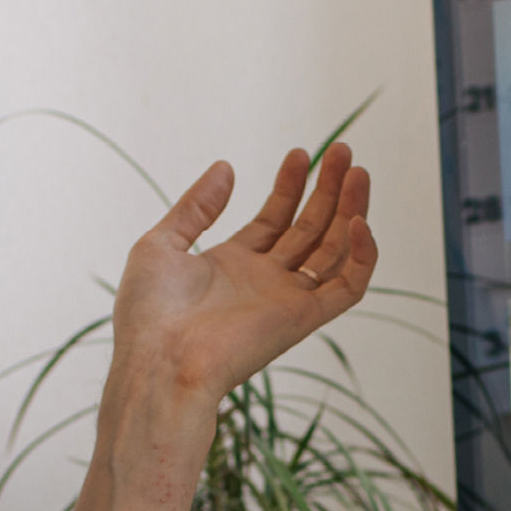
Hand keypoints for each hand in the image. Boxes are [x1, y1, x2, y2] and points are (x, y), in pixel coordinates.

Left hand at [110, 142, 376, 411]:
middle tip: (341, 150)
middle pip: (309, 228)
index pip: (274, 219)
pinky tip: (357, 220)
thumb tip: (225, 166)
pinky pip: (347, 288)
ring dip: (349, 210)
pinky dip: (361, 256)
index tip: (299, 154)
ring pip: (333, 250)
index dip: (288, 186)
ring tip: (356, 170)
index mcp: (230, 265)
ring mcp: (285, 299)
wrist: (157, 359)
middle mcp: (263, 281)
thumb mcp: (161, 243)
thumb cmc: (148, 311)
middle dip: (326, 189)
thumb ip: (196, 206)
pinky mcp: (303, 319)